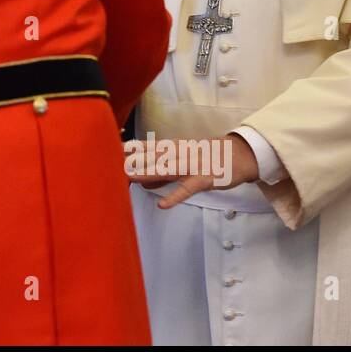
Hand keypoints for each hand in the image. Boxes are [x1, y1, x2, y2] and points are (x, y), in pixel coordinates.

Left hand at [125, 133, 258, 208]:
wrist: (240, 154)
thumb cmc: (209, 157)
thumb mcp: (184, 160)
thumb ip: (162, 172)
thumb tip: (141, 181)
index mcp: (174, 148)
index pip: (147, 147)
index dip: (130, 149)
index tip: (110, 148)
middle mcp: (180, 154)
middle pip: (152, 157)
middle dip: (133, 160)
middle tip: (112, 162)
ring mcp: (192, 165)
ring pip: (167, 169)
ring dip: (148, 174)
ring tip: (129, 178)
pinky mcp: (205, 178)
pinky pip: (187, 189)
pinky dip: (175, 196)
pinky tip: (162, 204)